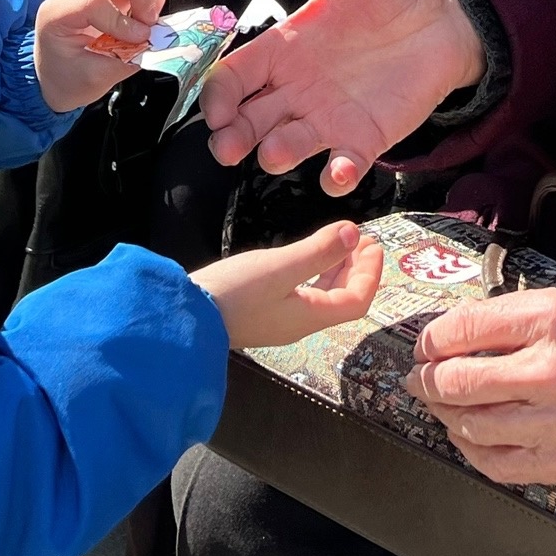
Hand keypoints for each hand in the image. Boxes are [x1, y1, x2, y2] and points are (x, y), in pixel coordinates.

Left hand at [28, 0, 165, 110]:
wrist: (56, 77)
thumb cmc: (66, 78)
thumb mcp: (93, 79)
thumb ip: (125, 61)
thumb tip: (153, 44)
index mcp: (56, 15)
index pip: (93, 0)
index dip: (120, 19)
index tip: (137, 39)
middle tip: (149, 22)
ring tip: (151, 15)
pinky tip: (148, 11)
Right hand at [194, 219, 385, 348]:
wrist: (182, 318)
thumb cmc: (233, 293)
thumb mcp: (279, 266)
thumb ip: (318, 250)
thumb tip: (354, 233)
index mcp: (310, 316)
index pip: (357, 301)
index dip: (371, 272)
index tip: (373, 242)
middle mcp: (298, 323)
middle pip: (342, 299)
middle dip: (356, 269)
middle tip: (360, 239)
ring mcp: (278, 320)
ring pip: (321, 296)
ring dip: (335, 269)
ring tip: (338, 243)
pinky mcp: (260, 313)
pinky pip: (301, 293)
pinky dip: (313, 273)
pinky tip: (303, 256)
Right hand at [201, 0, 485, 194]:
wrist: (442, 23)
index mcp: (282, 49)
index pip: (233, 78)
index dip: (218, 95)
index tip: (216, 109)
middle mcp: (295, 89)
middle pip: (247, 121)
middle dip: (230, 137)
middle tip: (226, 147)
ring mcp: (326, 118)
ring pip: (286, 146)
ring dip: (276, 154)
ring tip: (274, 153)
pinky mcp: (363, 138)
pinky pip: (342, 166)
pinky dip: (337, 176)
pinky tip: (339, 172)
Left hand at [407, 287, 555, 484]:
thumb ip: (524, 315)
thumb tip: (467, 330)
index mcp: (552, 318)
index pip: (461, 329)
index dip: (430, 341)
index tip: (424, 347)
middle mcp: (550, 368)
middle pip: (456, 382)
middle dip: (426, 382)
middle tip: (419, 380)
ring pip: (472, 428)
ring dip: (447, 419)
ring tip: (445, 409)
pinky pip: (500, 466)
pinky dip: (474, 454)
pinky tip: (471, 440)